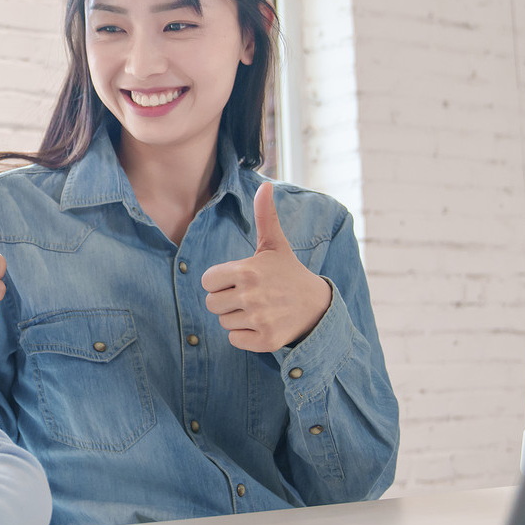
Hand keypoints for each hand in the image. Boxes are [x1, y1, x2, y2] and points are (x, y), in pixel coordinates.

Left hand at [200, 183, 332, 352]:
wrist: (317, 306)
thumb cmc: (288, 273)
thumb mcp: (275, 245)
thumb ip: (264, 217)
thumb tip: (265, 184)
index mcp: (247, 270)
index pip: (207, 281)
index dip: (220, 281)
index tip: (238, 280)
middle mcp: (251, 295)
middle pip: (211, 304)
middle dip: (226, 300)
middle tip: (249, 296)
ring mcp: (259, 319)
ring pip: (223, 322)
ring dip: (236, 317)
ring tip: (258, 309)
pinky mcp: (265, 340)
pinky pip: (234, 339)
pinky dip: (244, 335)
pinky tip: (262, 324)